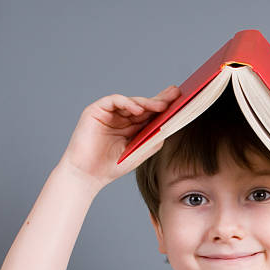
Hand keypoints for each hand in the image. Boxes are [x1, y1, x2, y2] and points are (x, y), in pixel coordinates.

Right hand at [60, 86, 180, 188]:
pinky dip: (126, 103)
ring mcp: (109, 113)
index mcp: (131, 127)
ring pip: (131, 102)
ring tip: (160, 106)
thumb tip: (169, 127)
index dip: (164, 106)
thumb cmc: (112, 166)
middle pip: (143, 105)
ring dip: (146, 103)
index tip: (181, 100)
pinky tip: (138, 110)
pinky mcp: (96, 111)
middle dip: (159, 100)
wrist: (88, 175)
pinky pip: (114, 101)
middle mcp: (121, 118)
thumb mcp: (139, 153)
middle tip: (175, 95)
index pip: (150, 114)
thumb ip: (153, 140)